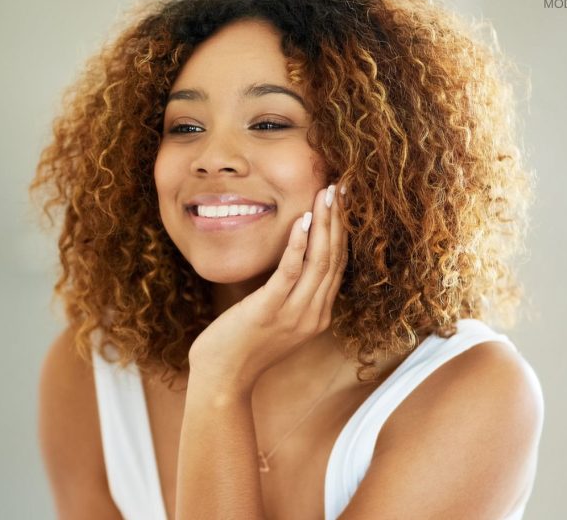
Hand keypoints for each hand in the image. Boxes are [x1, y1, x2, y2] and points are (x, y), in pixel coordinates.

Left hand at [187, 183, 348, 395]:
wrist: (222, 380)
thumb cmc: (240, 348)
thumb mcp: (273, 320)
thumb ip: (288, 296)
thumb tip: (289, 266)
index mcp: (317, 315)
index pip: (337, 265)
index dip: (343, 231)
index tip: (344, 201)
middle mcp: (313, 314)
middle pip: (335, 258)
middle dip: (340, 219)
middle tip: (344, 186)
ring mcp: (294, 314)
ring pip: (319, 261)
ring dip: (325, 224)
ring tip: (328, 194)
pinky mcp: (270, 311)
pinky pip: (290, 273)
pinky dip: (298, 244)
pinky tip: (302, 220)